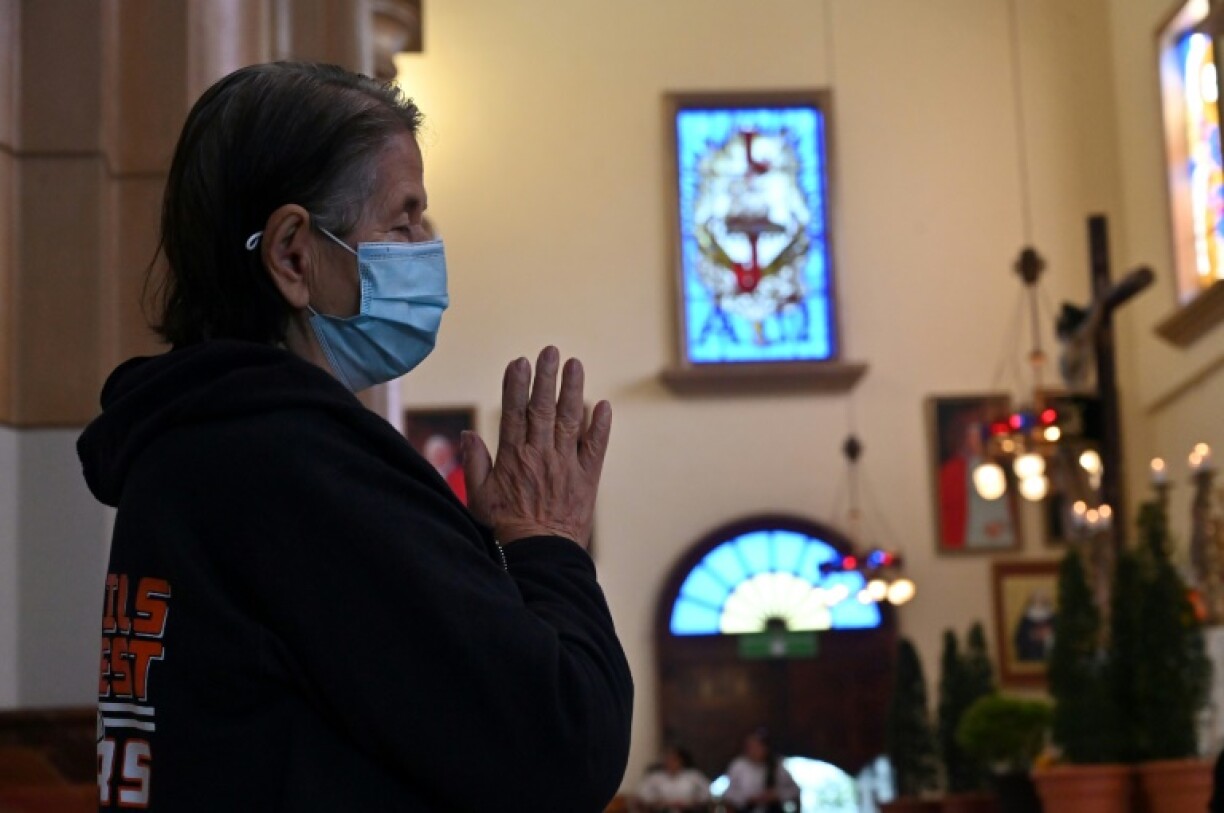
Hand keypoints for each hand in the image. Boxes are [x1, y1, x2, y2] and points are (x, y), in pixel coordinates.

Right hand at [462, 347, 610, 547]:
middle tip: (550, 351)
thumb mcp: (479, 497)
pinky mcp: (587, 478)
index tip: (519, 362)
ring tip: (575, 364)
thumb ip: (474, 463)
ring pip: (570, 420)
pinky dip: (600, 426)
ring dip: (573, 390)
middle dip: (546, 377)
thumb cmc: (505, 529)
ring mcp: (566, 465)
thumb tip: (467, 434)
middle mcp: (540, 455)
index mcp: (513, 457)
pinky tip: (603, 405)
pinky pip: (596, 447)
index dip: (516, 385)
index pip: (514, 412)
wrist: (540, 555)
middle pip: (543, 408)